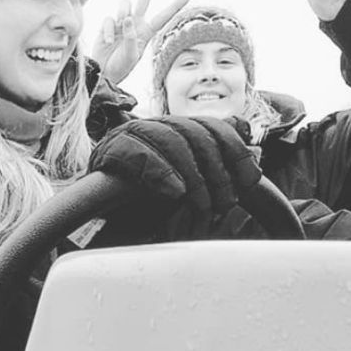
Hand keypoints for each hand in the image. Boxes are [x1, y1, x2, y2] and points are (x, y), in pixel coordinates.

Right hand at [88, 116, 260, 241]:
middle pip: (195, 132)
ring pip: (171, 140)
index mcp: (175, 130)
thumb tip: (246, 129)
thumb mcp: (191, 185)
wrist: (100, 224)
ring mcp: (130, 134)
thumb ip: (216, 159)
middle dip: (217, 170)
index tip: (250, 180)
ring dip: (193, 175)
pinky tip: (175, 192)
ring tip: (203, 205)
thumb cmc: (150, 206)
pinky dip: (160, 171)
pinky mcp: (110, 150)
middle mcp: (155, 126)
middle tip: (224, 203)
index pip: (213, 126)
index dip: (235, 150)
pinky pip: (138, 152)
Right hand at [90, 0, 189, 83]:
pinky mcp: (108, 25)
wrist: (102, 72)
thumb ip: (132, 38)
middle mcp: (135, 24)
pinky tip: (109, 42)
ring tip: (122, 25)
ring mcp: (121, 23)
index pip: (163, 17)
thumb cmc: (120, 68)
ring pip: (125, 5)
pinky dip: (109, 30)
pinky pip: (110, 19)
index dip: (174, 6)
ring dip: (123, 12)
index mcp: (146, 32)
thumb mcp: (131, 56)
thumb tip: (128, 18)